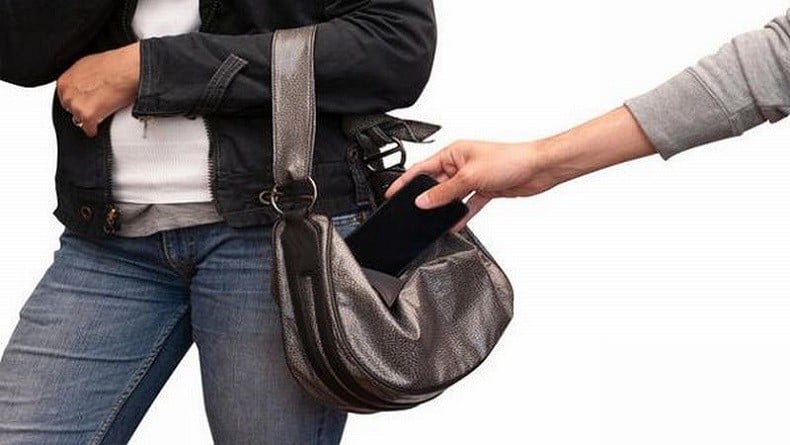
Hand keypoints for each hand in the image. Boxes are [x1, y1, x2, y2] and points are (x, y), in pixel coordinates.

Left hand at [56, 42, 140, 137]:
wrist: (127, 69)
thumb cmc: (115, 65)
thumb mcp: (89, 66)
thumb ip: (82, 78)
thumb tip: (87, 84)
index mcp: (65, 81)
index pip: (66, 98)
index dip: (79, 100)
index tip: (87, 102)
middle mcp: (68, 93)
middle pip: (72, 110)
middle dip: (83, 109)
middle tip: (97, 106)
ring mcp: (76, 105)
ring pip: (79, 120)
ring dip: (90, 119)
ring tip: (103, 113)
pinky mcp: (88, 116)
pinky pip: (89, 130)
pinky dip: (95, 130)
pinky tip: (100, 126)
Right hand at [384, 140, 553, 231]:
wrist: (538, 169)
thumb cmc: (510, 160)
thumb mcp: (470, 177)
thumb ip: (445, 192)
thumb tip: (423, 201)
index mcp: (453, 153)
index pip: (422, 168)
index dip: (406, 180)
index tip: (392, 192)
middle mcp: (461, 164)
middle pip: (436, 184)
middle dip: (427, 198)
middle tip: (414, 213)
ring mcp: (473, 178)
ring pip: (452, 196)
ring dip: (445, 209)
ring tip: (433, 222)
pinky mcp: (485, 190)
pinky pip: (467, 205)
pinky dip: (462, 215)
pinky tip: (455, 225)